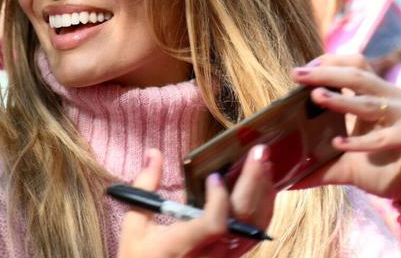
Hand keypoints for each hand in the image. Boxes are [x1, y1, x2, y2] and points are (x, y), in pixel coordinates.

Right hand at [118, 147, 273, 257]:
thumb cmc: (142, 256)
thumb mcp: (136, 224)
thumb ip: (147, 187)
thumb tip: (154, 154)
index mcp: (185, 244)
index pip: (214, 224)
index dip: (219, 200)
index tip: (213, 176)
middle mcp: (212, 253)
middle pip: (243, 218)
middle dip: (253, 181)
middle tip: (259, 152)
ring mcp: (226, 255)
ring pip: (256, 225)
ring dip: (263, 191)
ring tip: (265, 162)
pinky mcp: (233, 255)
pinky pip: (255, 231)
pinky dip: (263, 206)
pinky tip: (263, 186)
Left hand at [290, 55, 400, 208]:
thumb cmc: (385, 170)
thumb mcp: (345, 165)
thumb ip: (317, 167)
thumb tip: (285, 178)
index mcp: (376, 95)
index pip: (354, 64)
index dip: (329, 62)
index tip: (300, 71)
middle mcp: (391, 99)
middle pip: (358, 74)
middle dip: (326, 73)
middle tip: (299, 75)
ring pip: (369, 101)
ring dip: (341, 100)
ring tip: (317, 97)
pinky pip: (385, 136)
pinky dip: (361, 141)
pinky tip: (339, 144)